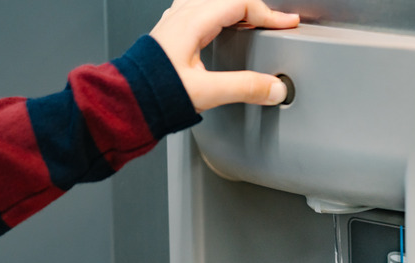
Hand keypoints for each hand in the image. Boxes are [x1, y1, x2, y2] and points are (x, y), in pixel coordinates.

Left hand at [150, 0, 298, 111]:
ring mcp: (174, 22)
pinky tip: (220, 25)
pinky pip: (199, 8)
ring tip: (253, 22)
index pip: (241, 4)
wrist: (127, 100)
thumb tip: (274, 88)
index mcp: (192, 22)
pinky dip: (219, 13)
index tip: (287, 23)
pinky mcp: (170, 32)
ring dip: (236, 9)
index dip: (269, 14)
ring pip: (213, 1)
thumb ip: (244, 88)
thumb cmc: (155, 93)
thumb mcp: (206, 92)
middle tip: (276, 23)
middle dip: (257, 10)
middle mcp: (182, 16)